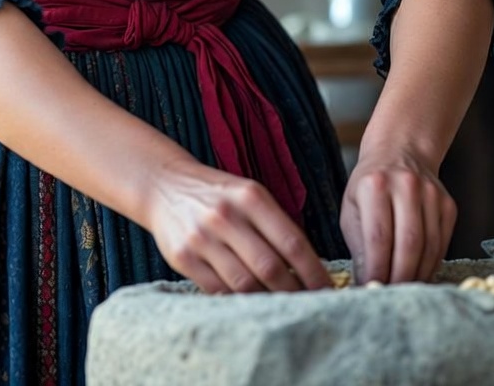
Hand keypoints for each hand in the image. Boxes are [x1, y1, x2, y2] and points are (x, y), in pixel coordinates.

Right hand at [144, 156, 330, 293]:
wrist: (164, 185)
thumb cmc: (217, 194)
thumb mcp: (248, 193)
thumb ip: (274, 223)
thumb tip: (308, 266)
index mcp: (250, 196)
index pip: (291, 241)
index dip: (313, 272)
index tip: (328, 290)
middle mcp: (226, 215)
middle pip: (270, 268)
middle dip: (294, 293)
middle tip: (309, 307)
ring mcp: (202, 237)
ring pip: (244, 284)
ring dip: (268, 302)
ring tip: (282, 309)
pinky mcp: (182, 257)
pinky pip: (217, 290)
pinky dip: (237, 301)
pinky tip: (249, 304)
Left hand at [340, 145, 456, 284]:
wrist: (400, 152)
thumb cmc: (370, 186)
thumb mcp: (352, 207)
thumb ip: (358, 244)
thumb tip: (365, 282)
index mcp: (375, 185)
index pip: (378, 237)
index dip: (376, 269)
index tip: (370, 289)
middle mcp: (406, 186)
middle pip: (408, 244)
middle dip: (399, 277)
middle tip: (389, 295)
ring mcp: (431, 194)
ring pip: (429, 247)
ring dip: (416, 275)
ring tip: (403, 289)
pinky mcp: (448, 205)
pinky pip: (442, 244)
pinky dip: (430, 265)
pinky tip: (418, 273)